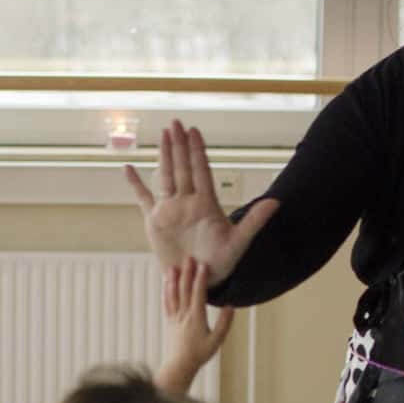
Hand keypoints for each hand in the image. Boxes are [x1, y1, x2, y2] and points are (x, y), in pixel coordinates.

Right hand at [124, 118, 279, 281]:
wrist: (199, 280)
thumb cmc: (221, 263)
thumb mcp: (239, 242)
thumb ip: (254, 221)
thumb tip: (276, 202)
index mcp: (205, 203)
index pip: (201, 171)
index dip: (197, 151)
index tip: (194, 131)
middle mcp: (187, 201)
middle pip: (182, 167)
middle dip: (179, 145)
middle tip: (176, 122)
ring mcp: (170, 209)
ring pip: (166, 176)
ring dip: (164, 155)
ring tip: (163, 135)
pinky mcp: (156, 221)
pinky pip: (143, 198)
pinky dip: (135, 184)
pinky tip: (127, 169)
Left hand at [158, 257, 234, 389]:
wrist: (179, 365)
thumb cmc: (200, 354)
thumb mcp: (217, 340)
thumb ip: (224, 323)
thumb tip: (230, 306)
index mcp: (196, 317)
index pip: (198, 294)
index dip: (200, 278)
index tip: (203, 264)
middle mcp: (184, 314)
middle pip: (184, 290)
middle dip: (187, 273)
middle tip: (188, 257)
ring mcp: (175, 317)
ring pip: (173, 294)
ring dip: (173, 279)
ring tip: (174, 266)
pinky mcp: (170, 321)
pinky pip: (167, 302)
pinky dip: (166, 291)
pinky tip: (166, 282)